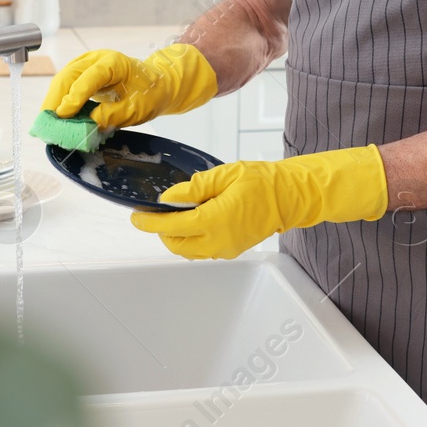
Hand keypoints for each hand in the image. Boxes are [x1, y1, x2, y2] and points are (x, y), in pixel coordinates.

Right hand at [41, 44, 217, 128]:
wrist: (155, 83)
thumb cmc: (149, 93)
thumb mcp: (136, 109)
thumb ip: (112, 116)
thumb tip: (88, 124)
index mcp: (114, 63)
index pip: (90, 77)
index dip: (75, 96)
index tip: (63, 115)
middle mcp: (97, 58)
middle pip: (69, 75)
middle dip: (55, 99)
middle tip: (47, 123)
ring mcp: (87, 63)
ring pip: (63, 79)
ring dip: (53, 101)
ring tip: (46, 122)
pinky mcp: (82, 73)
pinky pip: (66, 84)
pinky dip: (59, 100)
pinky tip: (55, 116)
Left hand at [130, 146, 387, 259]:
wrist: (290, 196)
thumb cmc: (262, 181)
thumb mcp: (224, 175)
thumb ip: (194, 188)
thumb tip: (169, 198)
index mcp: (213, 220)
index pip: (171, 226)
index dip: (149, 222)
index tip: (136, 217)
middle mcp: (217, 240)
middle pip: (176, 245)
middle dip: (162, 231)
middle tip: (155, 214)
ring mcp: (226, 248)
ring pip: (189, 251)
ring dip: (177, 237)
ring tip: (176, 215)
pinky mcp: (233, 250)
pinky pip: (204, 250)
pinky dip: (192, 239)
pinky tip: (195, 221)